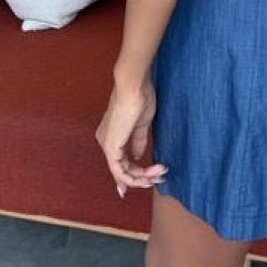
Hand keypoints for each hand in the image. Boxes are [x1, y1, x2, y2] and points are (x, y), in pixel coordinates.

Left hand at [95, 80, 167, 196]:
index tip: (148, 180)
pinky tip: (149, 176)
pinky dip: (134, 177)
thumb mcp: (142, 124)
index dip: (133, 174)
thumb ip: (139, 141)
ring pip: (122, 172)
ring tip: (160, 173)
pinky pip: (120, 171)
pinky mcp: (111, 147)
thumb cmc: (139, 97)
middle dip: (143, 177)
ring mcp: (107, 145)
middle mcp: (106, 141)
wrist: (134, 86)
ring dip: (142, 177)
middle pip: (123, 169)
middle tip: (160, 176)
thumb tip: (138, 157)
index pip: (121, 161)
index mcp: (113, 134)